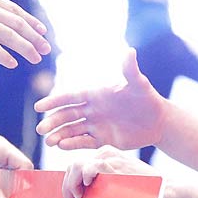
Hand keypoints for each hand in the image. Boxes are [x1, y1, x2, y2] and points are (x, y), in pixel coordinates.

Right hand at [0, 0, 48, 68]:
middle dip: (34, 37)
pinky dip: (4, 55)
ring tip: (37, 58)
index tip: (41, 29)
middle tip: (47, 48)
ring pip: (9, 35)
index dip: (29, 20)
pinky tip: (13, 64)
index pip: (13, 9)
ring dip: (26, 48)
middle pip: (17, 22)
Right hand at [35, 50, 165, 151]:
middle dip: (53, 121)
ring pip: (72, 130)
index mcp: (95, 95)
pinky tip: (62, 146)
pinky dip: (73, 144)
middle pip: (67, 116)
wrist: (158, 120)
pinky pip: (84, 142)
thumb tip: (130, 51)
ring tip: (48, 141)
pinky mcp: (102, 139)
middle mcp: (92, 110)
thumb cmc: (147, 98)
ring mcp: (96, 125)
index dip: (54, 101)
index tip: (39, 107)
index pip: (70, 97)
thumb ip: (130, 69)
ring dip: (59, 135)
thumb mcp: (139, 84)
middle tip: (40, 129)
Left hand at [60, 147, 155, 197]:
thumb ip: (99, 185)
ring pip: (76, 166)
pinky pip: (90, 167)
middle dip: (66, 186)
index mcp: (104, 157)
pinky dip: (84, 178)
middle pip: (73, 166)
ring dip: (71, 184)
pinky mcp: (115, 163)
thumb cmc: (141, 193)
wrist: (164, 192)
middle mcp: (104, 154)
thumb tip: (77, 197)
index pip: (76, 167)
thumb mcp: (116, 185)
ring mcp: (109, 157)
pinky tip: (86, 188)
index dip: (68, 184)